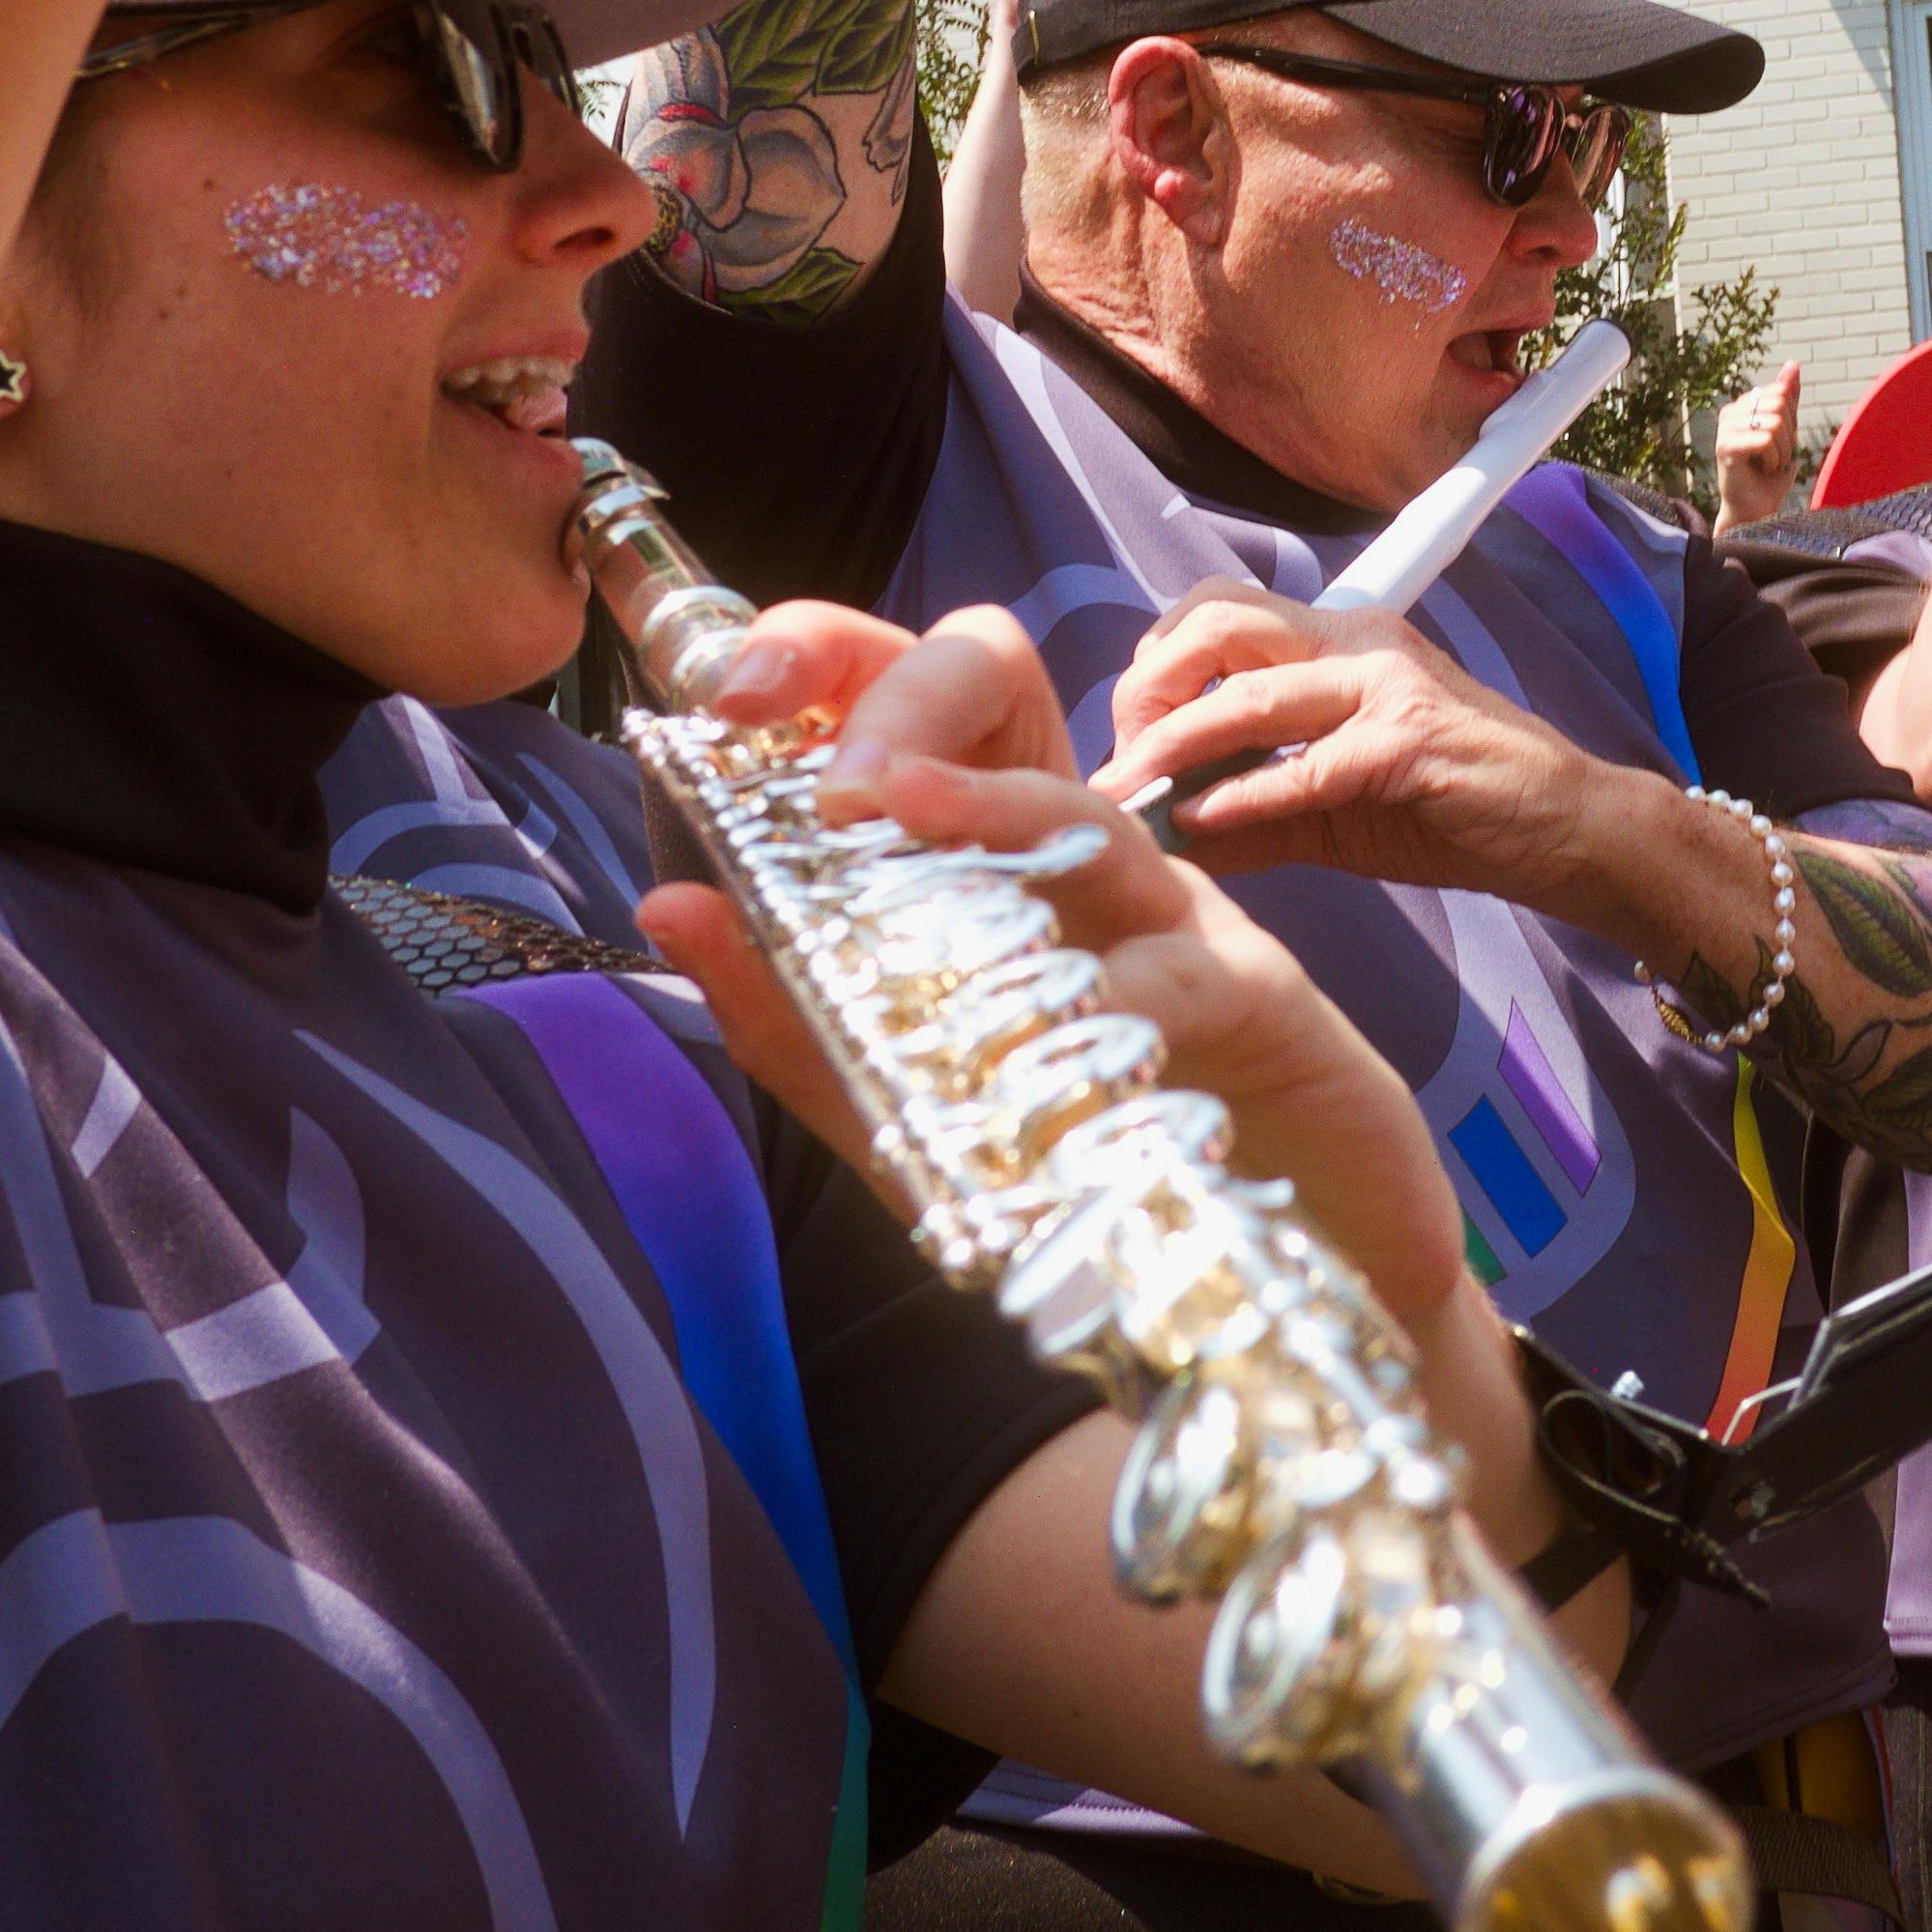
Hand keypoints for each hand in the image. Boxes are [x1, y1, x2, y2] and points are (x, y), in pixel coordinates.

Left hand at [634, 601, 1462, 1329]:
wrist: (1261, 1274)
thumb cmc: (1081, 1158)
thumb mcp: (907, 1099)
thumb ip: (791, 1011)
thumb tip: (670, 906)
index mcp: (979, 850)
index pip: (903, 693)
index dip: (823, 657)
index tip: (735, 697)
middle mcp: (1070, 852)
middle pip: (1002, 686)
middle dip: (906, 697)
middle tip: (827, 774)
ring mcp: (1170, 913)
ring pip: (1087, 813)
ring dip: (988, 803)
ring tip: (886, 807)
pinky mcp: (1255, 997)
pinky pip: (1180, 968)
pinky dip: (1109, 992)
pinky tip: (1048, 1026)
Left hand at [1090, 582, 1615, 905]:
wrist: (1568, 828)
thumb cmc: (1456, 807)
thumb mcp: (1334, 809)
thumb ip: (1252, 810)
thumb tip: (1163, 832)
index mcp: (1337, 641)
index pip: (1217, 615)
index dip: (1153, 668)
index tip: (1126, 739)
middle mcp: (1356, 641)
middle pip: (1216, 623)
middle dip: (1147, 688)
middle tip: (1119, 758)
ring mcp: (1386, 685)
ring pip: (1249, 692)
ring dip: (1172, 745)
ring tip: (1131, 793)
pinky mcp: (1410, 742)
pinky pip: (1306, 765)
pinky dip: (1242, 795)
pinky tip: (1202, 823)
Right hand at [1713, 360, 1805, 528]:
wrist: (1755, 509)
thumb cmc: (1770, 474)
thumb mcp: (1786, 430)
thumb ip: (1788, 397)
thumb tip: (1793, 363)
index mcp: (1742, 405)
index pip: (1782, 393)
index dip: (1791, 421)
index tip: (1778, 444)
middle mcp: (1730, 411)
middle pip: (1780, 404)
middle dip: (1788, 436)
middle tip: (1775, 457)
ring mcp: (1724, 428)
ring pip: (1776, 422)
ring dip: (1782, 450)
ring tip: (1769, 465)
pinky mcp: (1725, 446)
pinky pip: (1765, 440)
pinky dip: (1773, 459)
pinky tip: (1763, 470)